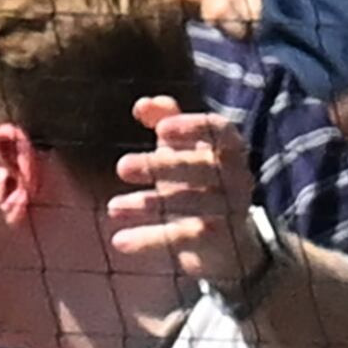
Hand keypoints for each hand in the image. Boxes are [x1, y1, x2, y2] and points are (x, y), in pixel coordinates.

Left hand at [108, 96, 267, 295]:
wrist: (226, 244)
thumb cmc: (200, 187)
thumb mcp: (183, 153)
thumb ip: (167, 123)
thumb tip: (142, 103)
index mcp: (228, 150)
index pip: (219, 131)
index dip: (192, 128)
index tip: (161, 130)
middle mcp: (234, 177)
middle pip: (204, 167)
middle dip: (163, 165)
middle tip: (121, 166)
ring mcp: (228, 209)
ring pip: (193, 203)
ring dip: (150, 203)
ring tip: (112, 207)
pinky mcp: (215, 240)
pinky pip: (182, 238)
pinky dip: (149, 239)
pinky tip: (119, 241)